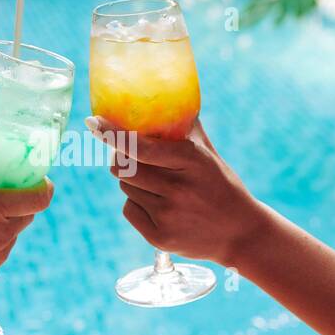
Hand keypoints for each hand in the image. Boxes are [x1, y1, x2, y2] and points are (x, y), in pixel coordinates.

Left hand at [88, 116, 262, 269]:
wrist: (241, 233)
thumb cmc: (221, 186)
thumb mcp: (209, 155)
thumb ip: (185, 129)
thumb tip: (168, 97)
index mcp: (190, 161)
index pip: (139, 146)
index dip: (112, 134)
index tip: (93, 122)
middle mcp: (177, 188)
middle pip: (123, 167)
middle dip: (122, 159)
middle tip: (132, 157)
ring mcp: (168, 215)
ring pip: (125, 188)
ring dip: (132, 182)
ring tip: (157, 185)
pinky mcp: (160, 238)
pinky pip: (129, 210)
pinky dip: (137, 204)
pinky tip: (159, 206)